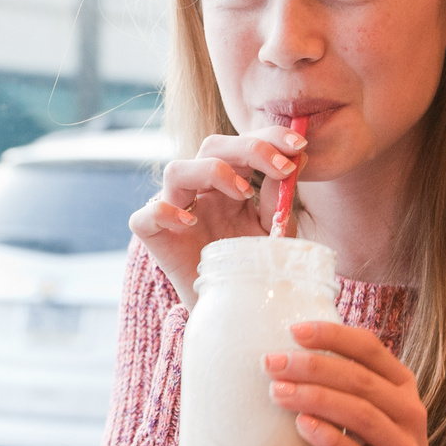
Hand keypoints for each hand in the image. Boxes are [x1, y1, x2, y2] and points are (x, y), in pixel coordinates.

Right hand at [128, 127, 308, 306]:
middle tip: (281, 168)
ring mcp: (174, 210)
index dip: (268, 137)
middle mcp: (200, 191)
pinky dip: (164, 212)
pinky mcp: (155, 236)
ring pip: (175, 170)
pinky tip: (191, 224)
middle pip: (210, 147)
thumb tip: (301, 156)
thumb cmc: (252, 266)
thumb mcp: (273, 228)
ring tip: (243, 193)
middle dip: (249, 148)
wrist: (234, 309)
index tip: (299, 146)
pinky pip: (145, 215)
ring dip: (212, 172)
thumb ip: (280, 196)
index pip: (241, 144)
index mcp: (228, 183)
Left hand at [264, 321, 445, 445]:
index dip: (332, 336)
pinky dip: (326, 438)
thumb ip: (347, 383)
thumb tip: (286, 352)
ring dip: (314, 398)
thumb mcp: (375, 408)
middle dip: (312, 367)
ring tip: (278, 392)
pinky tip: (302, 426)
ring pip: (358, 414)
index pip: (369, 348)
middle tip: (272, 363)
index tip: (294, 330)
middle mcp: (407, 411)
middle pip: (359, 380)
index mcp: (401, 384)